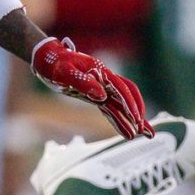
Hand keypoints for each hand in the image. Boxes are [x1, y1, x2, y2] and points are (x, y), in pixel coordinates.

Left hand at [31, 37, 150, 138]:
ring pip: (122, 106)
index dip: (130, 104)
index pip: (121, 89)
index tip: (136, 119)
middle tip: (147, 131)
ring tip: (145, 135)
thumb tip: (101, 95)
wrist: (48, 59)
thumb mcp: (65, 72)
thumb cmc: (56, 63)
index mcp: (101, 72)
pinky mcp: (95, 96)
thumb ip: (83, 82)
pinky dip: (120, 121)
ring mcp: (101, 89)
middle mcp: (105, 81)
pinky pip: (111, 110)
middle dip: (138, 113)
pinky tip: (127, 132)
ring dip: (133, 120)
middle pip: (128, 97)